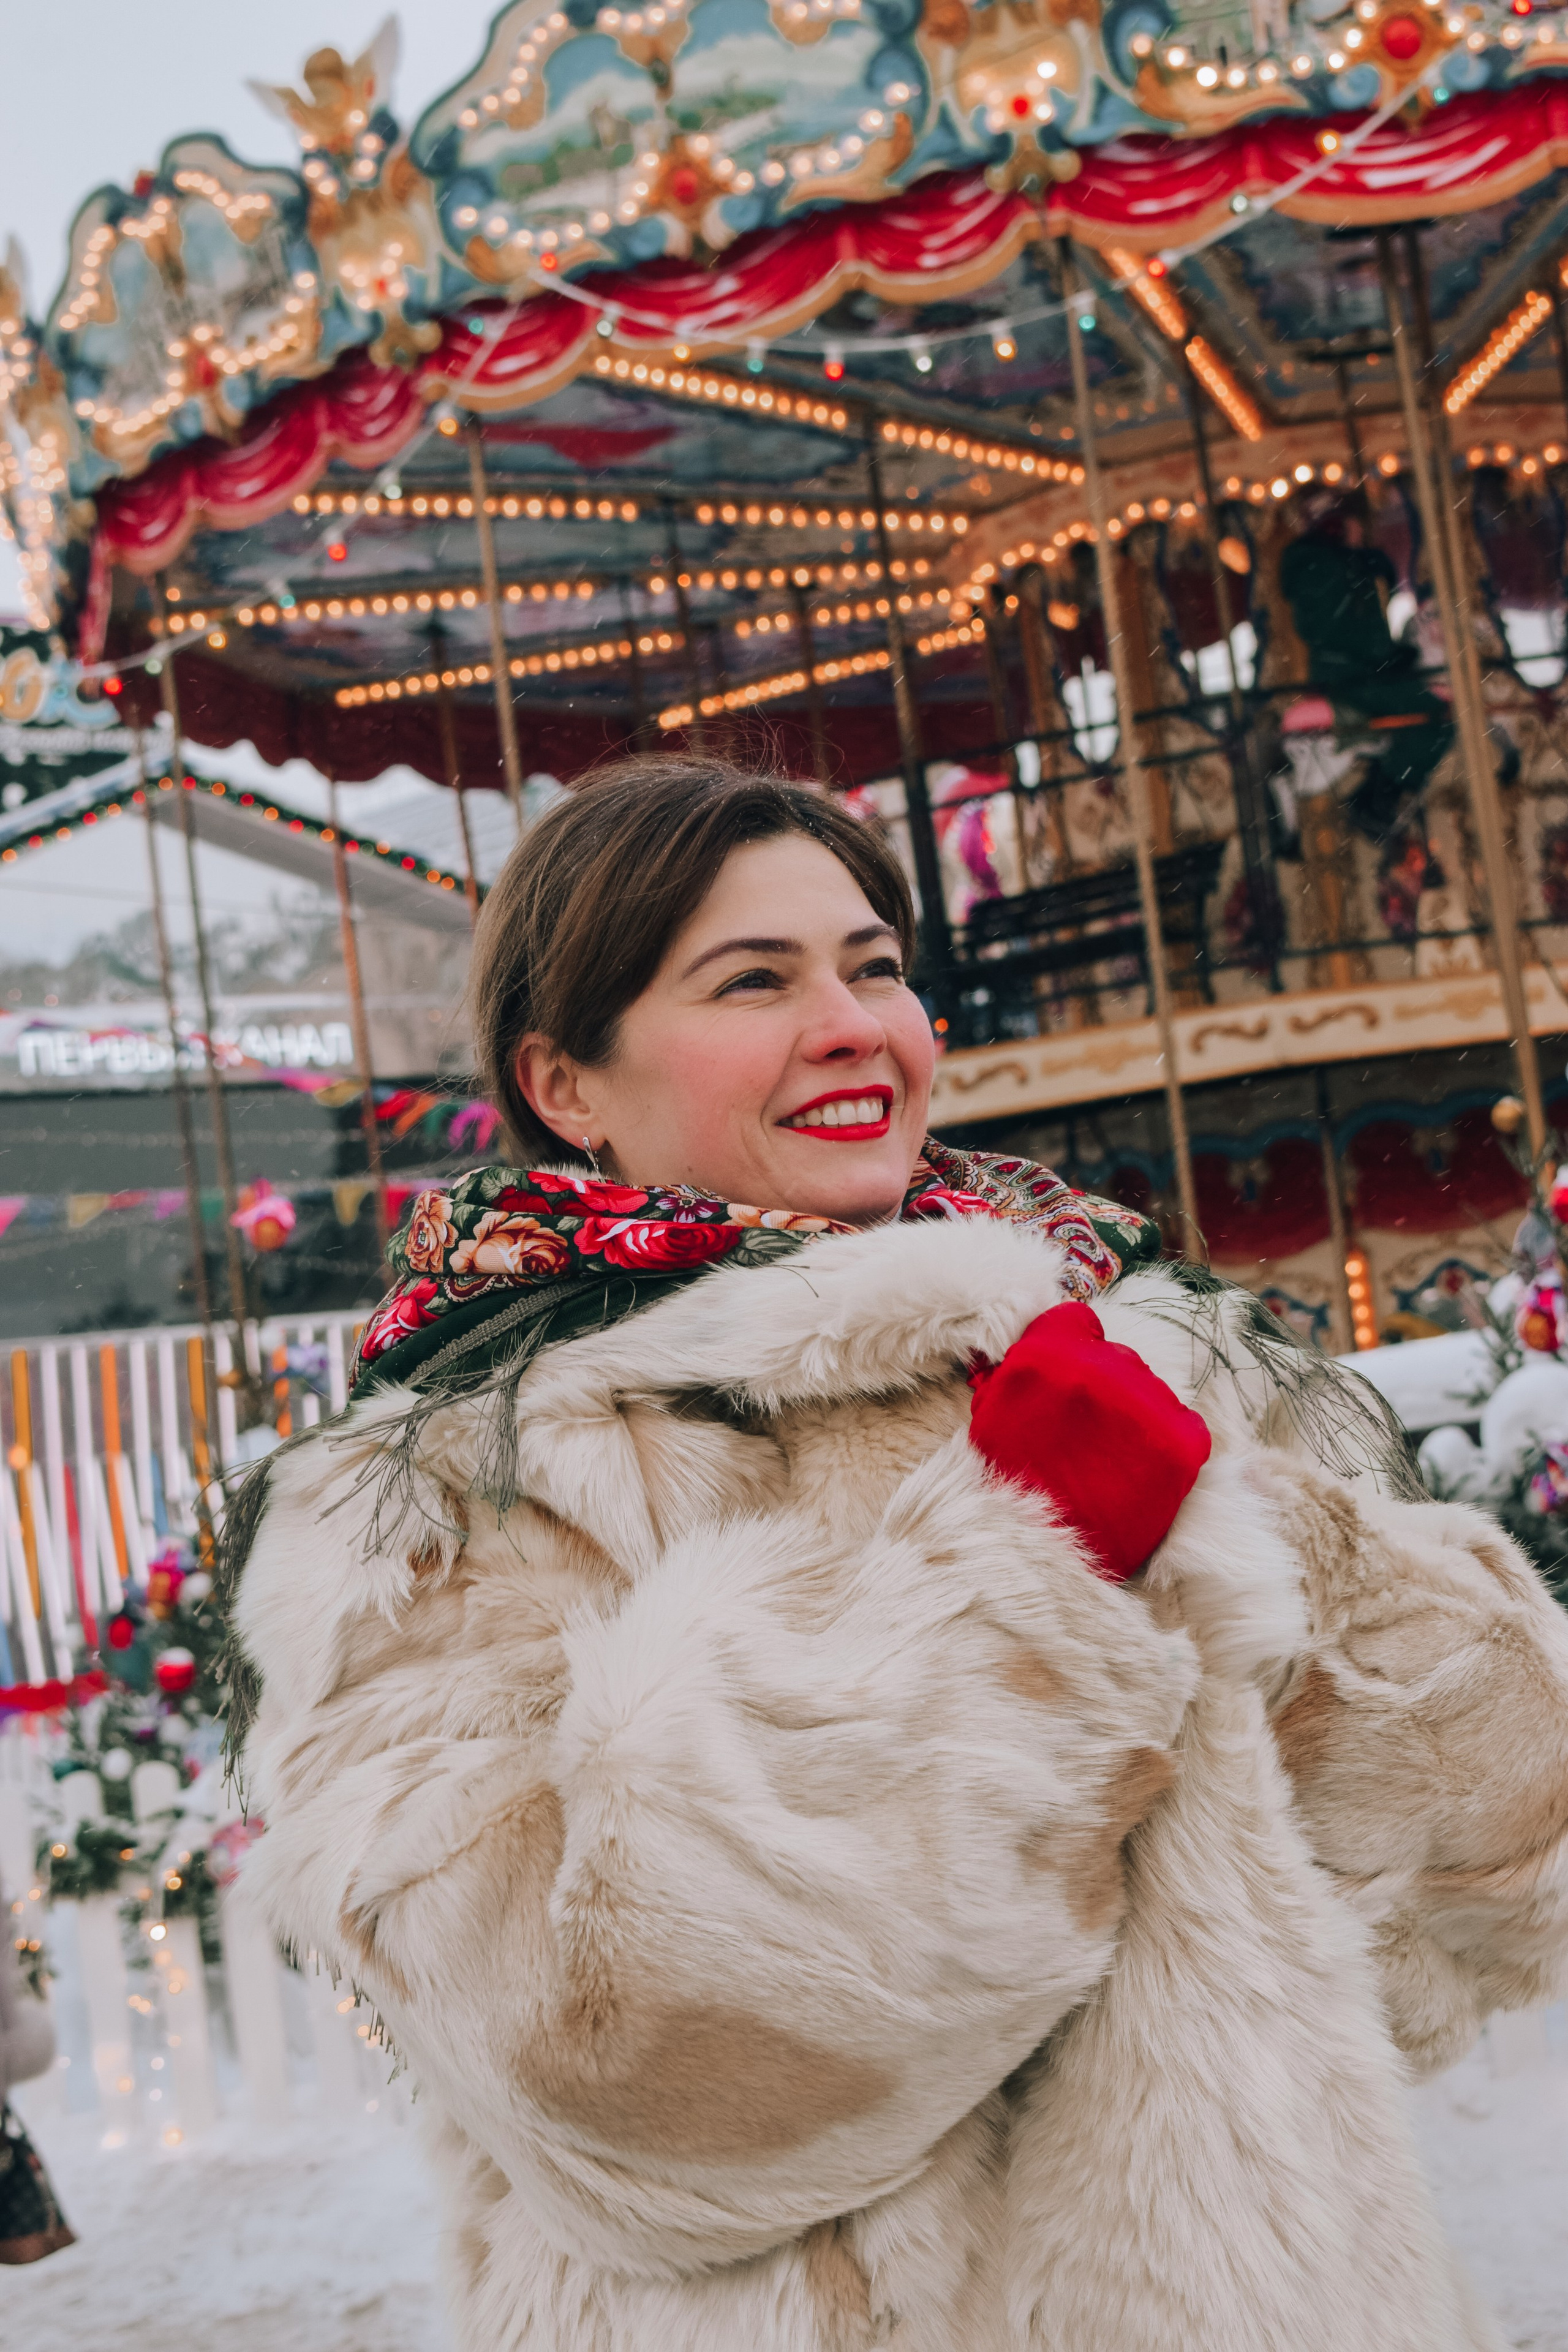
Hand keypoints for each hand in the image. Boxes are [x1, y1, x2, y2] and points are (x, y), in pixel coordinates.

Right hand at [967, 1301, 1210, 1581]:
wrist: (1039, 1559)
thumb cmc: (1010, 1491)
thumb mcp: (992, 1418)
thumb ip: (1018, 1373)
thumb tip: (1043, 1349)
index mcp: (1044, 1358)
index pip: (1074, 1323)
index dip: (1069, 1350)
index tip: (1067, 1379)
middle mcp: (1097, 1371)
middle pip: (1115, 1357)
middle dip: (1102, 1388)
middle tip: (1087, 1436)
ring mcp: (1143, 1405)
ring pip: (1150, 1389)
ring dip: (1134, 1416)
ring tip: (1110, 1462)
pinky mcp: (1180, 1444)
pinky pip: (1185, 1424)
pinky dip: (1169, 1443)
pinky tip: (1141, 1471)